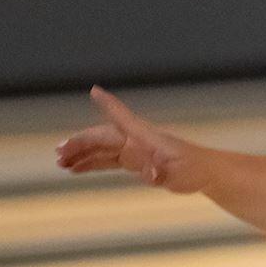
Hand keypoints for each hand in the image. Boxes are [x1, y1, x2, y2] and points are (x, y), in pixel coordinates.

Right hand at [54, 86, 212, 193]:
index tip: (96, 91)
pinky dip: (91, 163)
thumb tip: (152, 175)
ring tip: (62, 163)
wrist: (205, 172)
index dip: (109, 105)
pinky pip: (107, 160)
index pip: (123, 118)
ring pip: (101, 150)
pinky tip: (76, 169)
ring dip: (81, 155)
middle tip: (60, 153)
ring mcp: (133, 150)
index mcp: (145, 137)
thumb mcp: (178, 173)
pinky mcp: (134, 161)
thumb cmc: (194, 168)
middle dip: (80, 143)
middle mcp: (136, 141)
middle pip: (102, 138)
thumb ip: (162, 173)